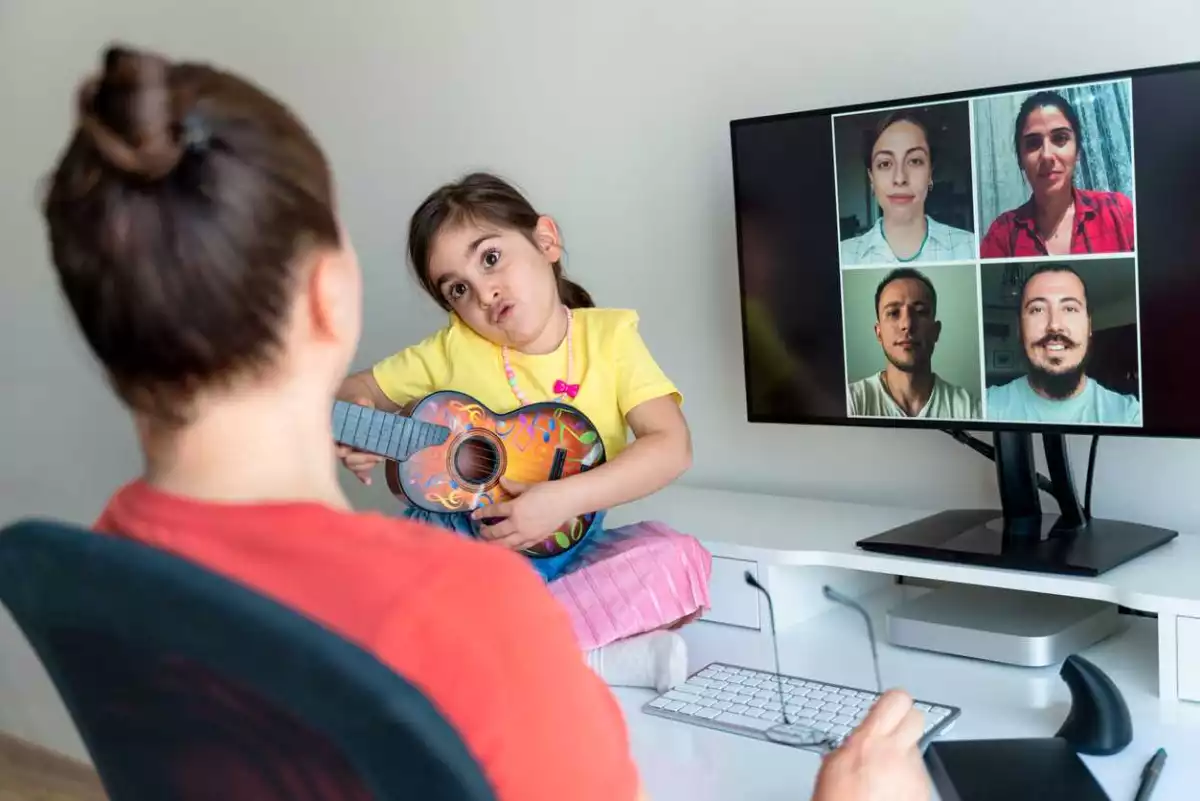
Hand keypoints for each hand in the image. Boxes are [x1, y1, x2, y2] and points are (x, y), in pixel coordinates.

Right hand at [335, 396, 384, 484]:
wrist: (359, 408)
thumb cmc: (355, 405)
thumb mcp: (358, 401)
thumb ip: (360, 403)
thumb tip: (363, 402)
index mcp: (335, 431)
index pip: (332, 444)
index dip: (338, 448)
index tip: (347, 450)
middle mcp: (338, 445)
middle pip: (344, 458)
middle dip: (360, 459)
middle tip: (377, 456)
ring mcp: (345, 453)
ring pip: (351, 465)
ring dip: (365, 466)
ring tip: (380, 459)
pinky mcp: (354, 458)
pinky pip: (356, 470)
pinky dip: (362, 476)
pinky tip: (368, 482)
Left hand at [473, 478, 573, 551]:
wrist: (566, 502)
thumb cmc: (548, 491)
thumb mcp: (528, 487)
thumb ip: (513, 486)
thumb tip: (501, 480)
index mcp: (514, 508)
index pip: (493, 512)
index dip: (481, 514)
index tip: (474, 516)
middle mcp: (518, 524)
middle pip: (495, 532)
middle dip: (485, 533)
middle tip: (480, 531)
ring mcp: (526, 534)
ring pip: (505, 544)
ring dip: (494, 544)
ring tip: (488, 543)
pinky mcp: (535, 540)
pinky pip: (518, 548)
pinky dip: (509, 549)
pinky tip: (505, 548)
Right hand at [811, 689, 930, 800]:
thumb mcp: (833, 766)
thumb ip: (853, 746)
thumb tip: (858, 741)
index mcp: (870, 741)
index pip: (897, 700)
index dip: (893, 702)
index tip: (885, 709)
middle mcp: (896, 753)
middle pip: (917, 716)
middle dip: (906, 721)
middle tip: (892, 732)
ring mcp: (913, 772)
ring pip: (917, 748)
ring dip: (904, 754)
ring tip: (886, 773)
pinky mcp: (923, 790)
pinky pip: (919, 773)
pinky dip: (908, 778)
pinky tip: (892, 790)